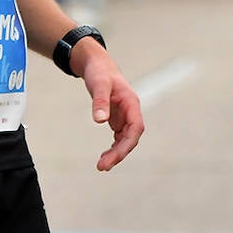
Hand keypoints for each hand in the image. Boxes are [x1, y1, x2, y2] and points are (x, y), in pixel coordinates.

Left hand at [70, 38, 144, 170]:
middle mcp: (131, 112)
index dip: (126, 145)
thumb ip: (100, 102)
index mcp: (131, 103)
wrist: (97, 65)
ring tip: (101, 166)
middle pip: (131, 138)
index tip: (113, 158)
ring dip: (116, 153)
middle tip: (102, 167)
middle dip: (119, 154)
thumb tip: (99, 121)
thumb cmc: (100, 72)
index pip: (135, 129)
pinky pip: (119, 137)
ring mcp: (125, 116)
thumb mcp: (98, 84)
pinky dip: (113, 147)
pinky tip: (104, 156)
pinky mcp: (117, 118)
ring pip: (126, 139)